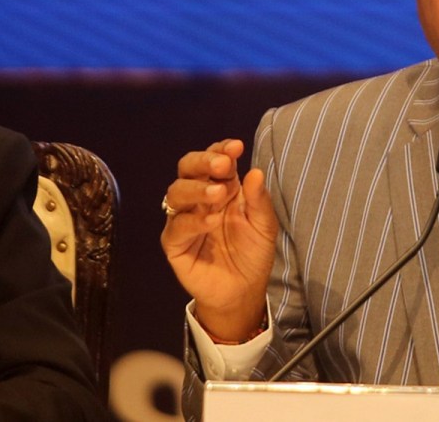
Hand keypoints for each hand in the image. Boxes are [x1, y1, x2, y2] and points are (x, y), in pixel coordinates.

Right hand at [160, 139, 277, 342]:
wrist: (243, 291)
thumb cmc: (252, 254)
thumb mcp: (264, 226)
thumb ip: (259, 200)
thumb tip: (255, 171)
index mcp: (221, 187)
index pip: (213, 160)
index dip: (220, 149)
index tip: (236, 147)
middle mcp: (198, 199)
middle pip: (187, 168)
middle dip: (203, 161)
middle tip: (222, 164)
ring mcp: (183, 219)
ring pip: (176, 193)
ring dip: (196, 188)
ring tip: (218, 194)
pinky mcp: (174, 243)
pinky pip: (176, 227)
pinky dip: (192, 221)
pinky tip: (211, 222)